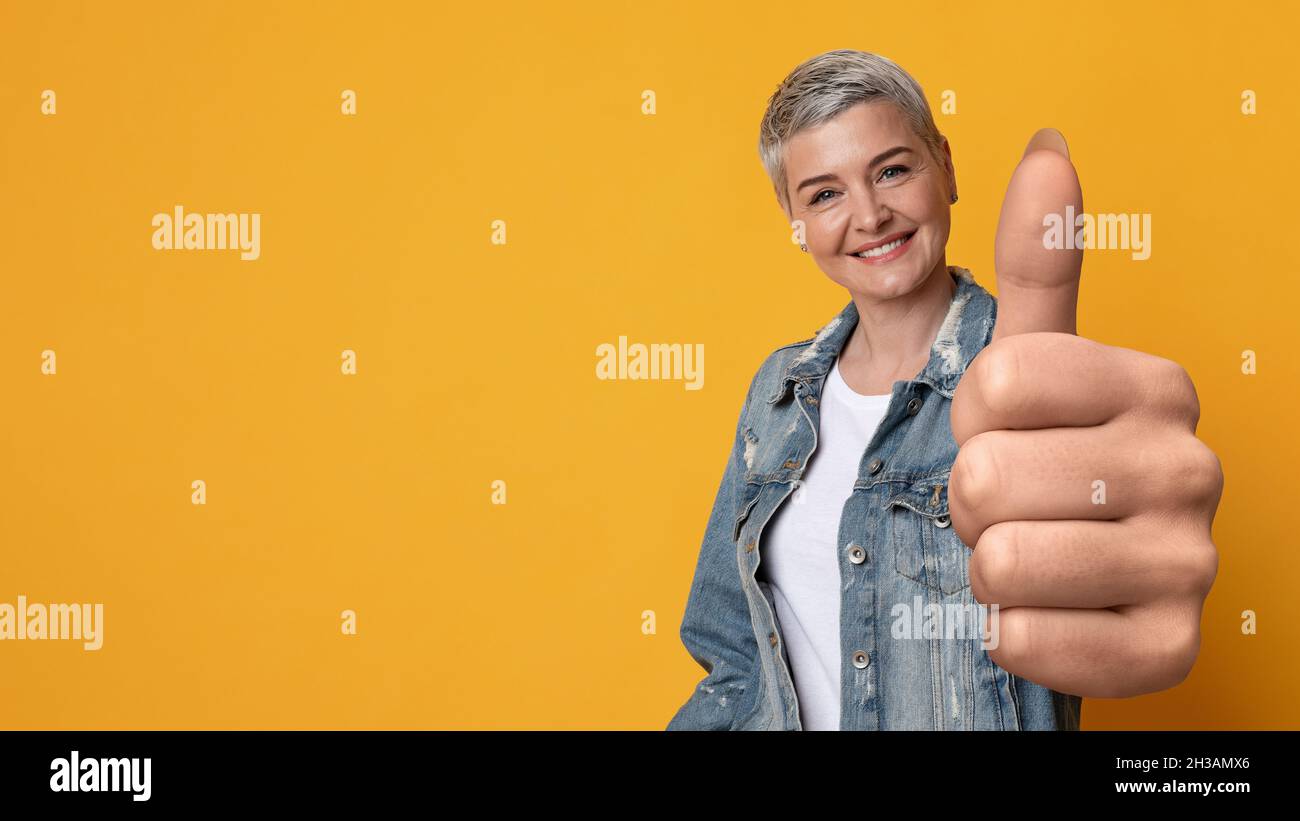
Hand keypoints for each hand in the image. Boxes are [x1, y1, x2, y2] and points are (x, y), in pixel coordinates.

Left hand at [948, 129, 1222, 698]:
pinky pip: (1029, 642)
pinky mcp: (1170, 648)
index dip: (970, 418)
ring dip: (988, 566)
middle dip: (971, 499)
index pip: (992, 384)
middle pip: (988, 475)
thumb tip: (1047, 149)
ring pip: (1002, 561)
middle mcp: (1193, 466)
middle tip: (1013, 505)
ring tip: (1030, 554)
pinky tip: (1048, 613)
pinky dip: (1010, 633)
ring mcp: (1191, 562)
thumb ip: (1037, 262)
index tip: (1007, 432)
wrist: (1071, 574)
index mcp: (1158, 384)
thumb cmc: (1044, 456)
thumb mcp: (1032, 363)